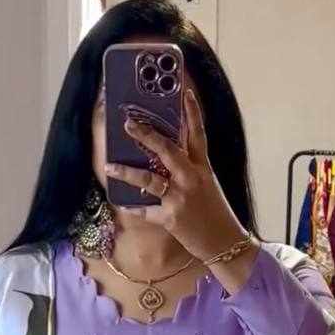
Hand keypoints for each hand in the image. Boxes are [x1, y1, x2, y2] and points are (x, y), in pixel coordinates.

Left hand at [104, 88, 255, 262]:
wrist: (225, 243)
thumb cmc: (216, 214)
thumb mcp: (208, 186)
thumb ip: (190, 170)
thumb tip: (165, 158)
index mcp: (203, 168)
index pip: (198, 134)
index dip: (192, 112)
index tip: (185, 92)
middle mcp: (191, 179)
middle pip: (167, 150)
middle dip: (146, 135)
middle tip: (128, 124)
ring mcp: (180, 198)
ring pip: (149, 180)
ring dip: (126, 172)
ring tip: (109, 166)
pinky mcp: (170, 218)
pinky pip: (145, 210)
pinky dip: (132, 207)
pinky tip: (120, 202)